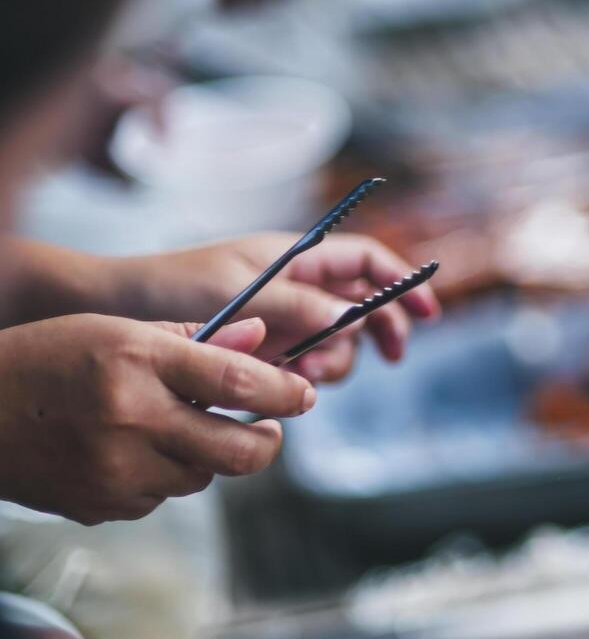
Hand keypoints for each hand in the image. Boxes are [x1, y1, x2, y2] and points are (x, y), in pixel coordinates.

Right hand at [0, 314, 313, 523]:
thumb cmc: (47, 359)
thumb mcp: (118, 329)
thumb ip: (196, 340)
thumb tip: (261, 338)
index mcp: (138, 361)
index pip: (237, 380)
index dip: (284, 392)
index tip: (304, 395)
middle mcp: (132, 418)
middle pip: (240, 452)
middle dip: (267, 442)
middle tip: (268, 429)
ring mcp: (117, 469)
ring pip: (203, 477)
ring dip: (204, 457)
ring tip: (170, 429)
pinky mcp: (104, 506)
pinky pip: (161, 498)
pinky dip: (161, 477)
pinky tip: (127, 452)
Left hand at [119, 233, 440, 382]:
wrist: (111, 314)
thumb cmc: (167, 289)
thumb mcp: (238, 292)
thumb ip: (298, 303)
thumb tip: (354, 316)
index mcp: (294, 256)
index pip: (365, 259)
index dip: (401, 281)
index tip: (427, 312)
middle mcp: (295, 286)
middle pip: (364, 304)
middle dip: (382, 331)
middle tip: (393, 359)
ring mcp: (282, 321)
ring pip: (337, 342)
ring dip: (336, 359)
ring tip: (305, 372)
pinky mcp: (264, 353)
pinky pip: (304, 366)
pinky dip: (305, 377)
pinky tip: (286, 382)